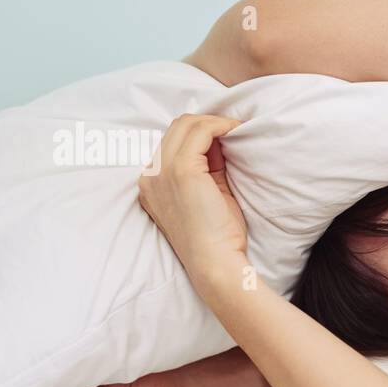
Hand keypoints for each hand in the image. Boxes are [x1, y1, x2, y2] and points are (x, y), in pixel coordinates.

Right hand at [137, 114, 246, 282]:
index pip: (171, 143)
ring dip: (214, 123)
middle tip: (234, 130)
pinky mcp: (182, 171)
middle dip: (206, 124)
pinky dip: (220, 126)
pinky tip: (237, 131)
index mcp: (152, 184)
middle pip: (175, 129)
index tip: (225, 141)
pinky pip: (201, 132)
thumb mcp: (206, 196)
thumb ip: (206, 169)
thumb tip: (219, 141)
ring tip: (237, 130)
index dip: (199, 137)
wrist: (214, 263)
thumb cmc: (216, 237)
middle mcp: (150, 176)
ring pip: (186, 125)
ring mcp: (162, 172)